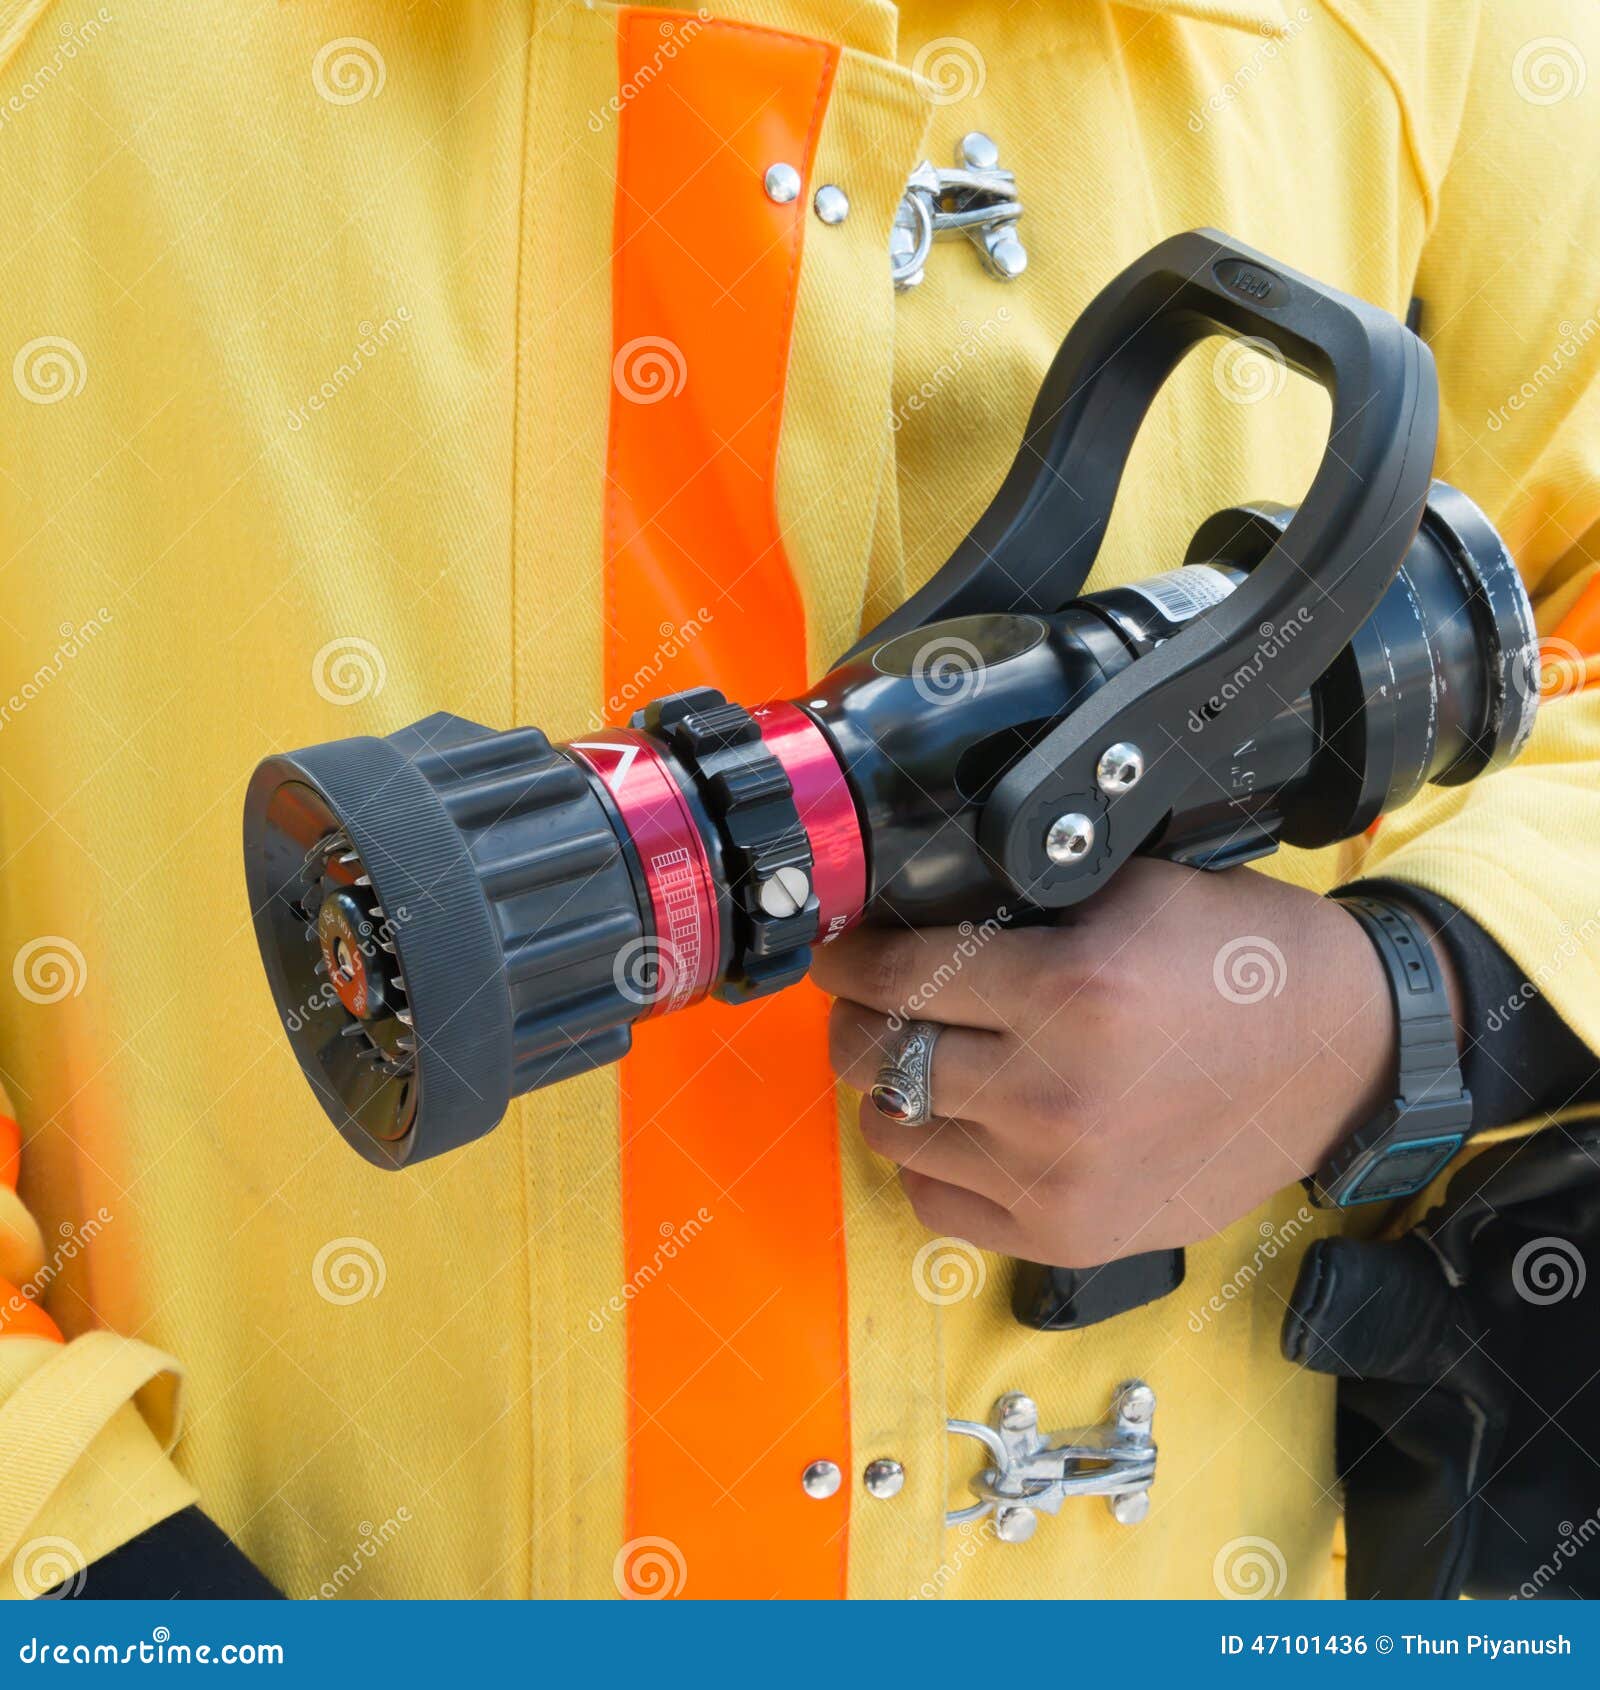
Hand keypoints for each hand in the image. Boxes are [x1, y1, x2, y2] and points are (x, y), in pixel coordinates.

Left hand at [813, 859, 1413, 1268]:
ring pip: (894, 1133)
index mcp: (1069, 993)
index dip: (850, 960)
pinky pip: (937, 1203)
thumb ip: (1020, 906)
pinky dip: (932, 1160)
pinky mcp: (1071, 1237)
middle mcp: (1054, 1097)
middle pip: (877, 1059)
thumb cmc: (1242, 963)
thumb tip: (916, 915)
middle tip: (871, 1002)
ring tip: (923, 1060)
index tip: (842, 953)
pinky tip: (963, 1124)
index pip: (898, 978)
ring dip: (893, 1090)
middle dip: (857, 1020)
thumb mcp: (1132, 892)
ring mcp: (1059, 1179)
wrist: (1342, 1055)